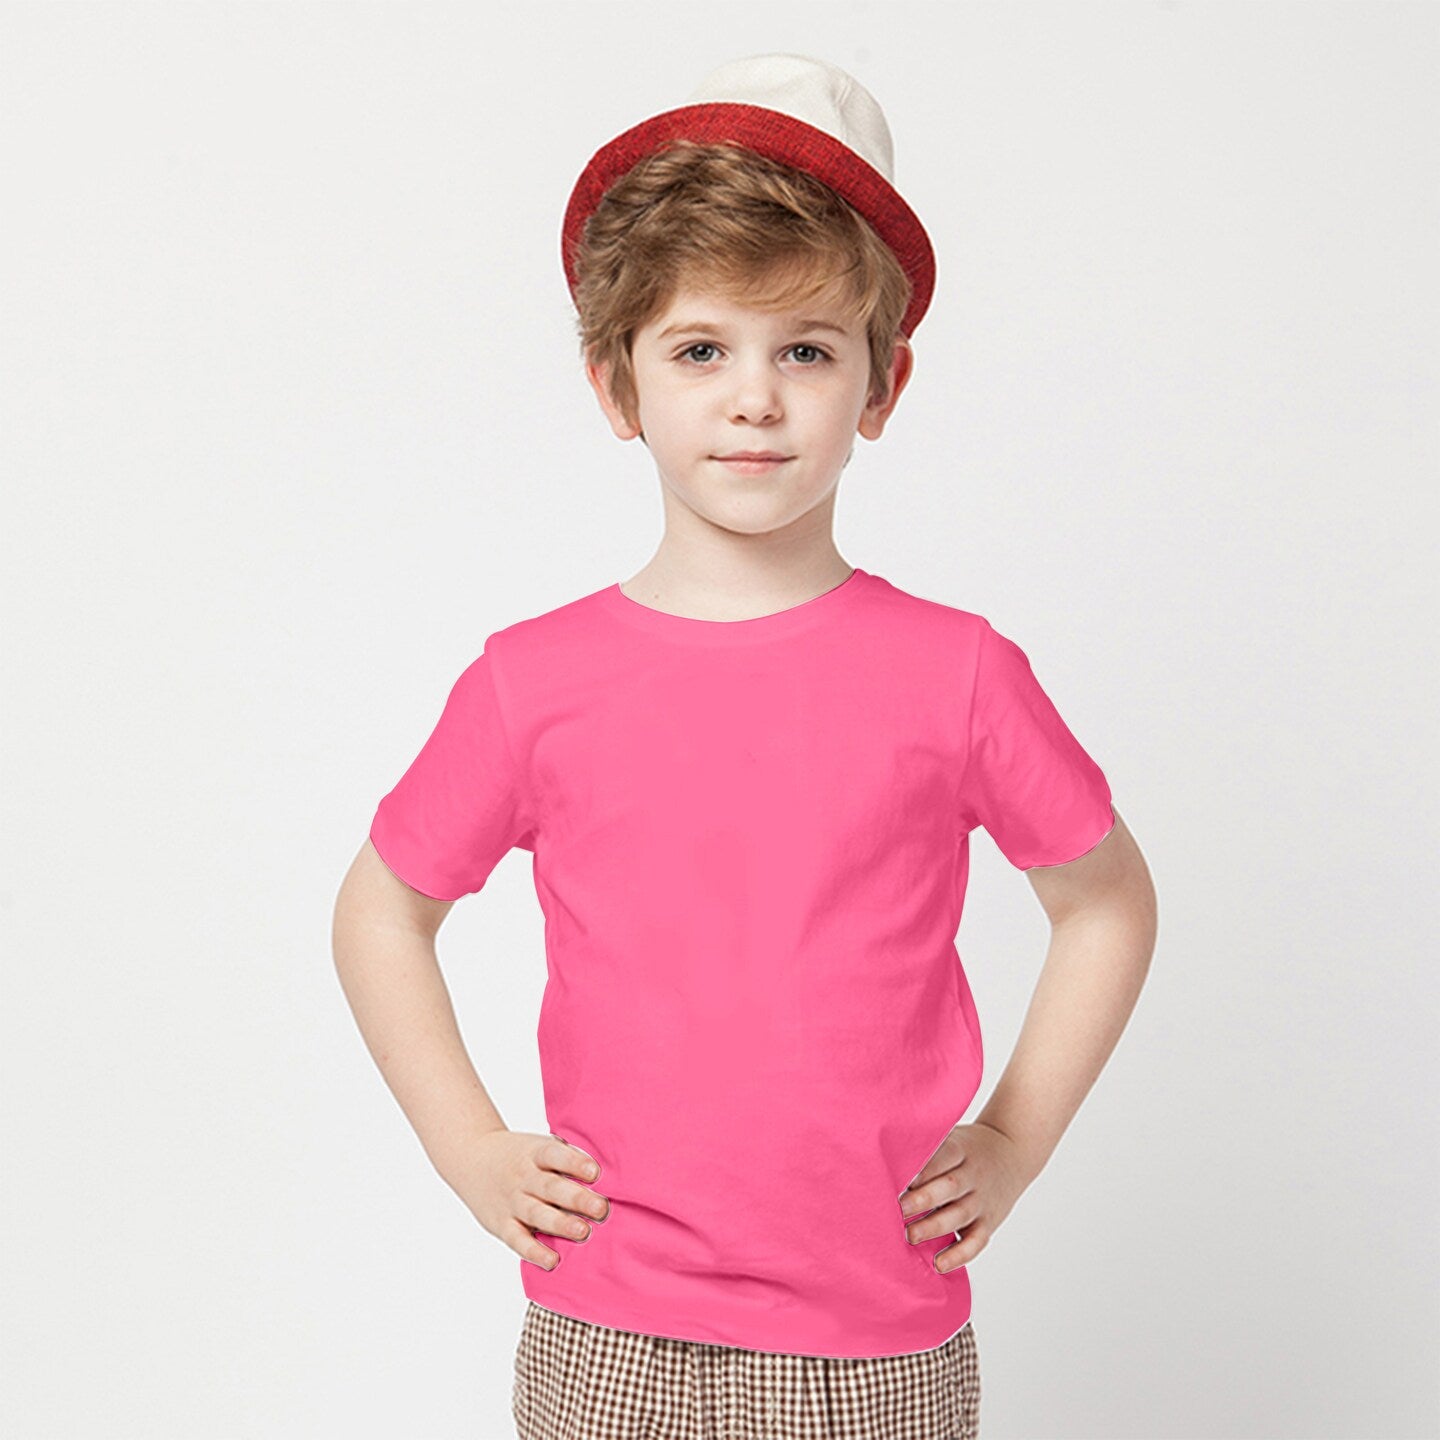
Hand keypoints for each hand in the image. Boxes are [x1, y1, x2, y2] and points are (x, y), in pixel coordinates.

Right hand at [448, 1129, 609, 1270]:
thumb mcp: (538, 1145)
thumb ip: (565, 1158)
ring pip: (536, 1214)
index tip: (595, 1172)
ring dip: (560, 1224)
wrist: (471, 1157)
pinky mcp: (501, 1224)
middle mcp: (522, 1177)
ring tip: (583, 1232)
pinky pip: (518, 1240)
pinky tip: (553, 1260)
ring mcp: (511, 1201)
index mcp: (534, 1152)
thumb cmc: (520, 1154)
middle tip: (601, 1209)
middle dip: (577, 1199)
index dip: (574, 1163)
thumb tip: (609, 1173)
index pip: (554, 1155)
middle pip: (550, 1188)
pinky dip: (534, 1252)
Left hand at [898, 1121, 1030, 1272]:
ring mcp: (982, 1201)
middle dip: (922, 1199)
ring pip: (960, 1215)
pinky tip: (939, 1264)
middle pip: (949, 1187)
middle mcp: (973, 1175)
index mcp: (961, 1149)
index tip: (896, 1180)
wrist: (1012, 1151)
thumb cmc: (967, 1147)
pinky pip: (976, 1242)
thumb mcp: (952, 1136)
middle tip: (898, 1209)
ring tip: (910, 1236)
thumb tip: (884, 1155)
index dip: (920, 1170)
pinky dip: (959, 1256)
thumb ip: (927, 1148)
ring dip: (934, 1227)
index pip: (940, 1158)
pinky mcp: (988, 1223)